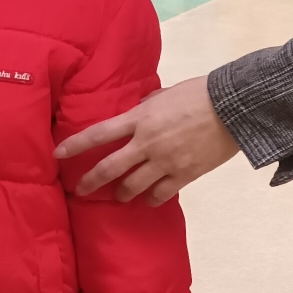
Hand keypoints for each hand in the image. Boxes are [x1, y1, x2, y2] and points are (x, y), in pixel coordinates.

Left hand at [54, 76, 239, 203]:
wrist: (234, 107)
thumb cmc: (200, 93)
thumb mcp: (166, 93)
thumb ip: (148, 105)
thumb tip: (140, 110)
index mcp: (140, 119)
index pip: (98, 134)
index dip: (75, 146)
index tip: (58, 154)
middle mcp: (146, 143)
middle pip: (109, 168)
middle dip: (90, 182)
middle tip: (80, 190)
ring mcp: (165, 161)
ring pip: (132, 186)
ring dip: (122, 193)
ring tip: (119, 196)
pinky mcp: (184, 174)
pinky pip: (160, 194)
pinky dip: (152, 199)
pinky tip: (150, 199)